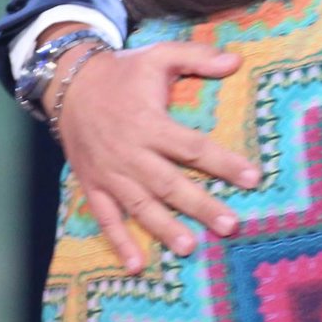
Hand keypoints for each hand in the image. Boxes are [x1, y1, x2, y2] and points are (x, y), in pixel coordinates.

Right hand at [53, 41, 257, 272]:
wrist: (67, 83)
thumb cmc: (122, 72)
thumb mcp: (158, 56)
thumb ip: (197, 57)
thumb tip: (236, 60)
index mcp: (149, 122)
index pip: (193, 147)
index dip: (224, 163)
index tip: (254, 178)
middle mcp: (130, 152)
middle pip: (170, 183)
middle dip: (200, 206)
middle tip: (230, 225)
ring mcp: (109, 172)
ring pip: (140, 205)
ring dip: (164, 228)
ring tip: (190, 248)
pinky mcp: (93, 184)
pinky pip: (106, 217)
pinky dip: (119, 242)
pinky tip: (137, 265)